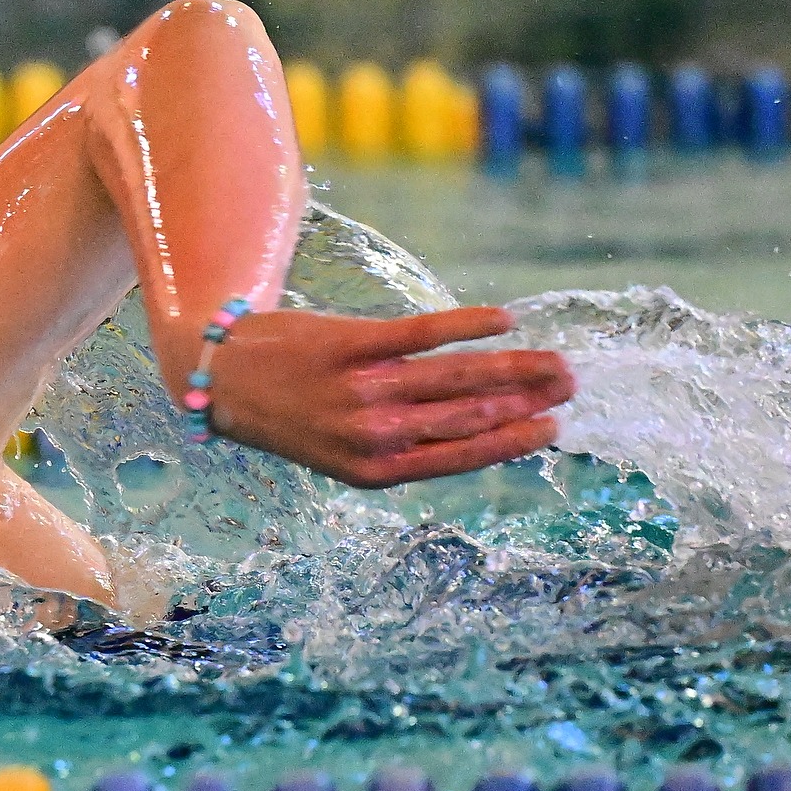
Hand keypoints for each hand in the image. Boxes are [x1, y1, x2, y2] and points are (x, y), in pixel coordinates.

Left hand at [203, 306, 574, 488]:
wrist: (220, 378)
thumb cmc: (288, 413)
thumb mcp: (341, 449)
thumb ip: (401, 442)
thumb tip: (474, 424)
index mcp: (374, 469)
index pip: (461, 457)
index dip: (513, 442)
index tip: (553, 427)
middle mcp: (372, 435)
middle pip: (468, 417)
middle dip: (527, 402)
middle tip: (570, 385)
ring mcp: (361, 390)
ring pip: (456, 379)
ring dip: (514, 368)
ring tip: (554, 360)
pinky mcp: (349, 345)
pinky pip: (422, 333)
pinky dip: (469, 326)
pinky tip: (505, 320)